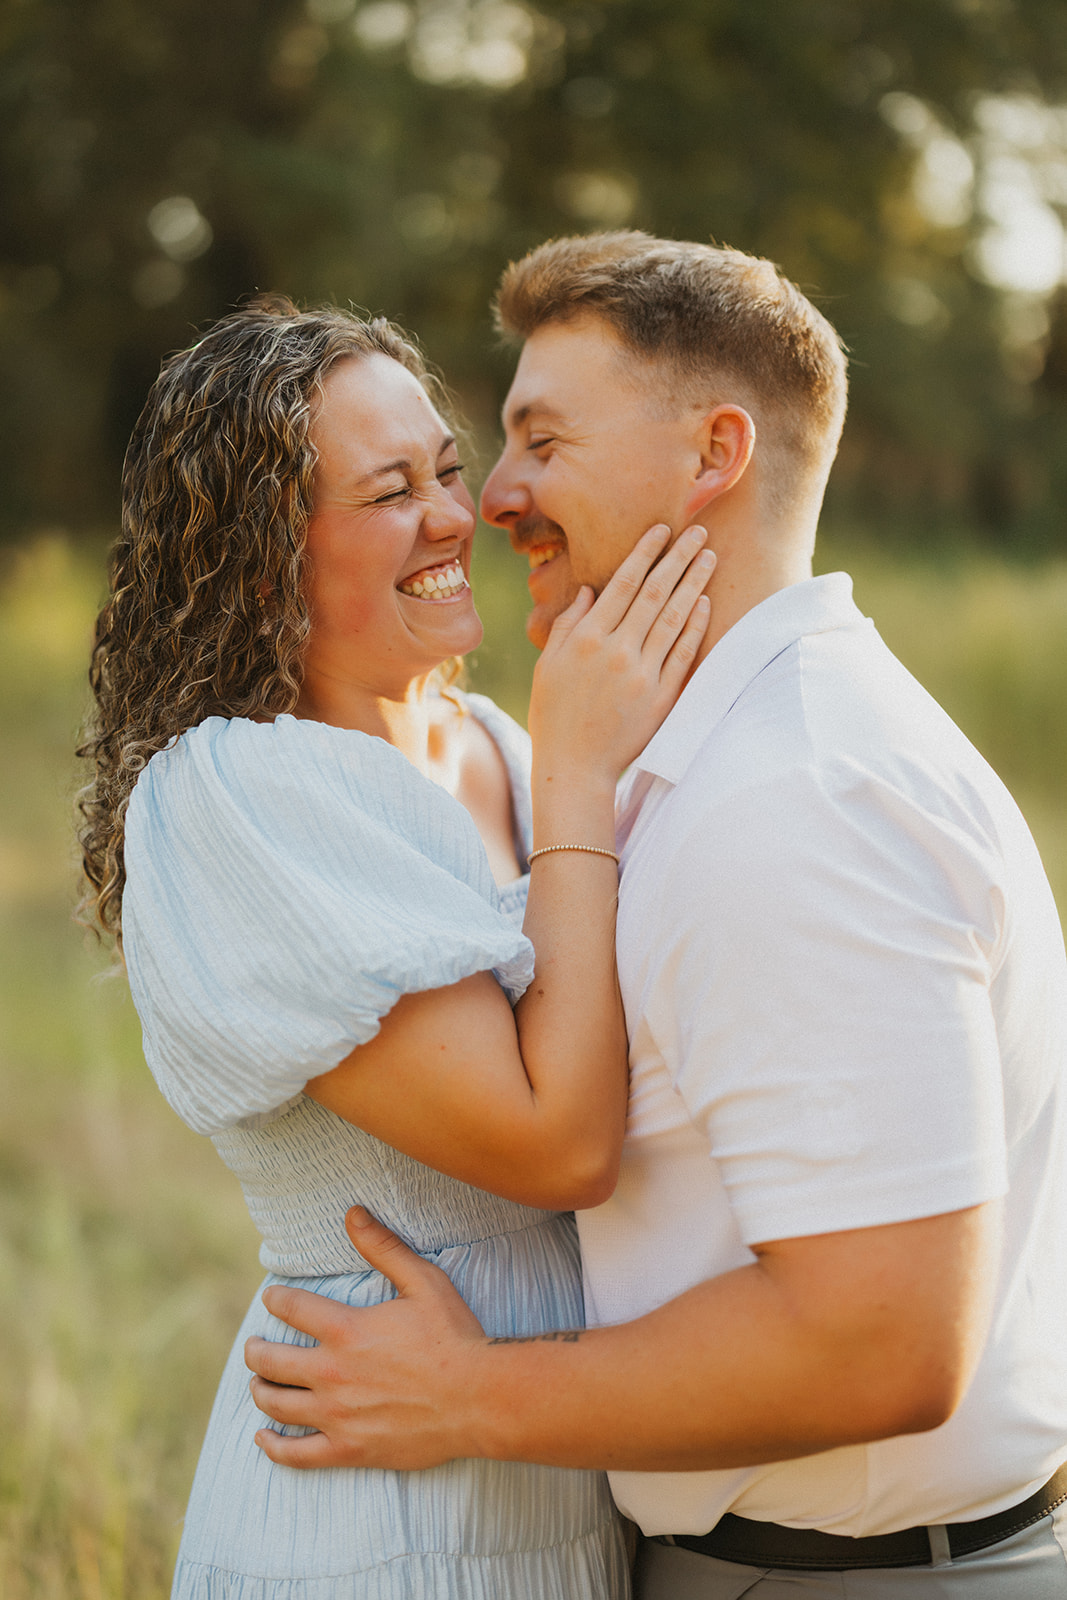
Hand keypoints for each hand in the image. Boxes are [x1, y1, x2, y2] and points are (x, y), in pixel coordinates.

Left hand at [245, 1207, 486, 1468]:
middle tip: (255, 1346)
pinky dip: (273, 1446)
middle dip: (256, 1350)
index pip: (291, 1308)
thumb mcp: (424, 1281)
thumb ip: (384, 1248)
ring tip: (258, 1384)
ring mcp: (337, 1415)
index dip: (276, 1299)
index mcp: (347, 1330)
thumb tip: (353, 1213)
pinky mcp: (349, 1449)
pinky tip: (264, 1438)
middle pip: (271, 1361)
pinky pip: (296, 1453)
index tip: (271, 1298)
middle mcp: (332, 1373)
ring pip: (277, 1405)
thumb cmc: (454, 1337)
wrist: (479, 1399)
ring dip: (260, 1391)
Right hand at [528, 524, 713, 787]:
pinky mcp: (660, 697)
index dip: (644, 553)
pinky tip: (705, 603)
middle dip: (677, 558)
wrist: (575, 767)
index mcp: (585, 638)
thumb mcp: (547, 666)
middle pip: (653, 593)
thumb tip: (589, 590)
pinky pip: (683, 655)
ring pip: (673, 618)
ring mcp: (641, 674)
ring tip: (709, 557)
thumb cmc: (555, 715)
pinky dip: (695, 627)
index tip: (661, 530)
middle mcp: (616, 650)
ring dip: (693, 584)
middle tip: (699, 531)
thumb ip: (567, 625)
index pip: (622, 584)